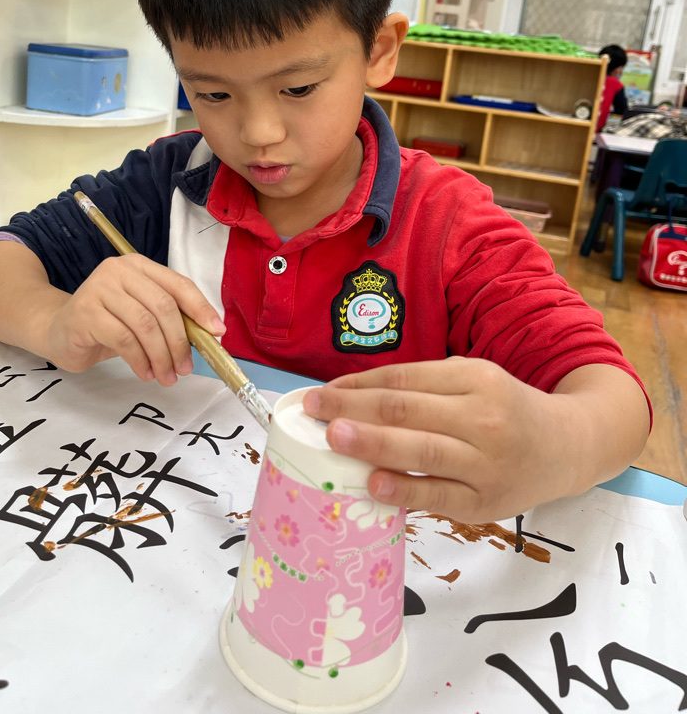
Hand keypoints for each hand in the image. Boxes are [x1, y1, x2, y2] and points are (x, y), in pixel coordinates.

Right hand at [40, 254, 225, 385]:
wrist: (59, 331)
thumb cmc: (107, 324)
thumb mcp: (142, 315)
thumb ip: (170, 318)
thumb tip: (209, 333)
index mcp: (139, 266)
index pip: (178, 284)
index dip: (200, 308)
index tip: (217, 332)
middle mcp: (119, 271)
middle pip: (163, 306)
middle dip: (179, 341)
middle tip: (184, 368)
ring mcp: (99, 288)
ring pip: (145, 325)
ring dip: (161, 356)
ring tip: (166, 376)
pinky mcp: (85, 312)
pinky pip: (124, 339)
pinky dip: (140, 360)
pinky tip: (145, 372)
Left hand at [302, 358, 577, 522]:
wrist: (568, 447)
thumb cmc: (507, 410)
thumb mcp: (474, 380)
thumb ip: (424, 387)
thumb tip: (355, 398)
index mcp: (475, 378)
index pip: (404, 380)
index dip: (358, 385)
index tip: (322, 393)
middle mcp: (483, 417)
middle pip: (406, 410)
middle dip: (353, 409)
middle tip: (313, 411)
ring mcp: (486, 462)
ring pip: (421, 449)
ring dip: (372, 444)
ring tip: (334, 439)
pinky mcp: (486, 503)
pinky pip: (438, 495)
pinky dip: (404, 489)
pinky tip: (373, 484)